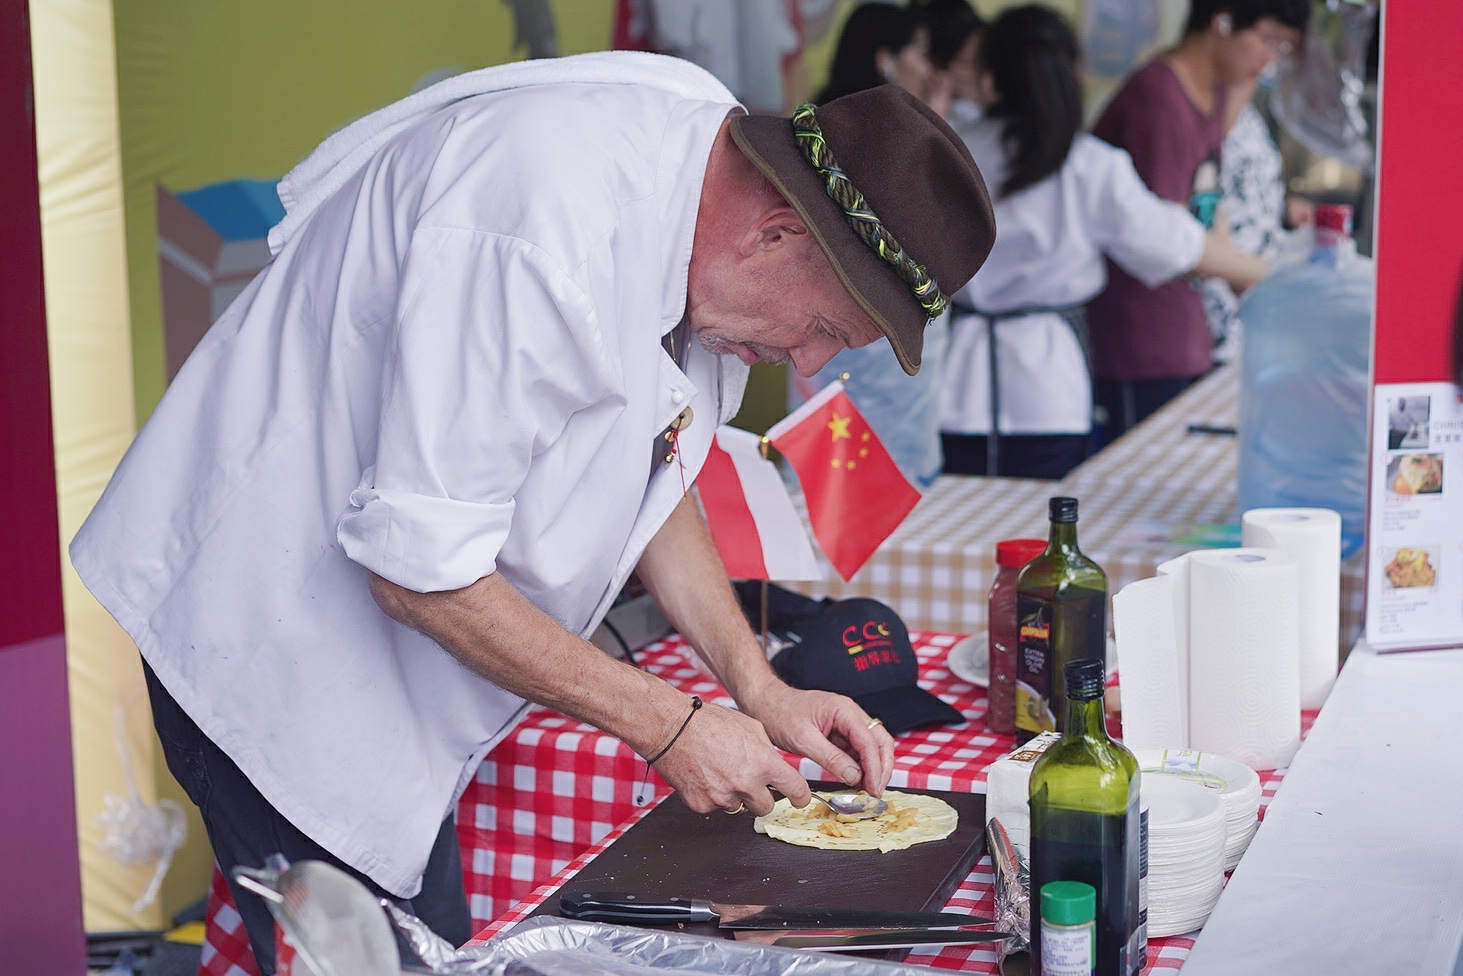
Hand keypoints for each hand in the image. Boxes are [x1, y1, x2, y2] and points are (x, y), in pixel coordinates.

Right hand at [651, 700, 812, 816]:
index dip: (801, 796)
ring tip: (720, 771)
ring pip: (739, 808)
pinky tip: (705, 776)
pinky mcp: (702, 805)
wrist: (671, 728)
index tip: (799, 798)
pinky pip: (715, 807)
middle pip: (767, 807)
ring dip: (735, 795)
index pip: (795, 789)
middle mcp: (745, 784)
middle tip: (748, 780)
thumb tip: (775, 766)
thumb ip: (767, 751)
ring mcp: (723, 797)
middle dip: (761, 796)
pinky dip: (712, 796)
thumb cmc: (707, 722)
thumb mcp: (750, 726)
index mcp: (763, 763)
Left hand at [741, 683, 894, 798]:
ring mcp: (846, 723)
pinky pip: (857, 750)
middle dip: (882, 768)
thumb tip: (855, 776)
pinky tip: (857, 782)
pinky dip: (860, 766)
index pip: (869, 741)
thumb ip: (831, 757)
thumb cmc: (780, 713)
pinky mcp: (840, 732)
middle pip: (879, 742)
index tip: (874, 790)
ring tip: (868, 792)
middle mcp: (850, 714)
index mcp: (844, 710)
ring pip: (871, 747)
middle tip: (876, 793)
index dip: (875, 768)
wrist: (765, 702)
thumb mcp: (803, 739)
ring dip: (873, 769)